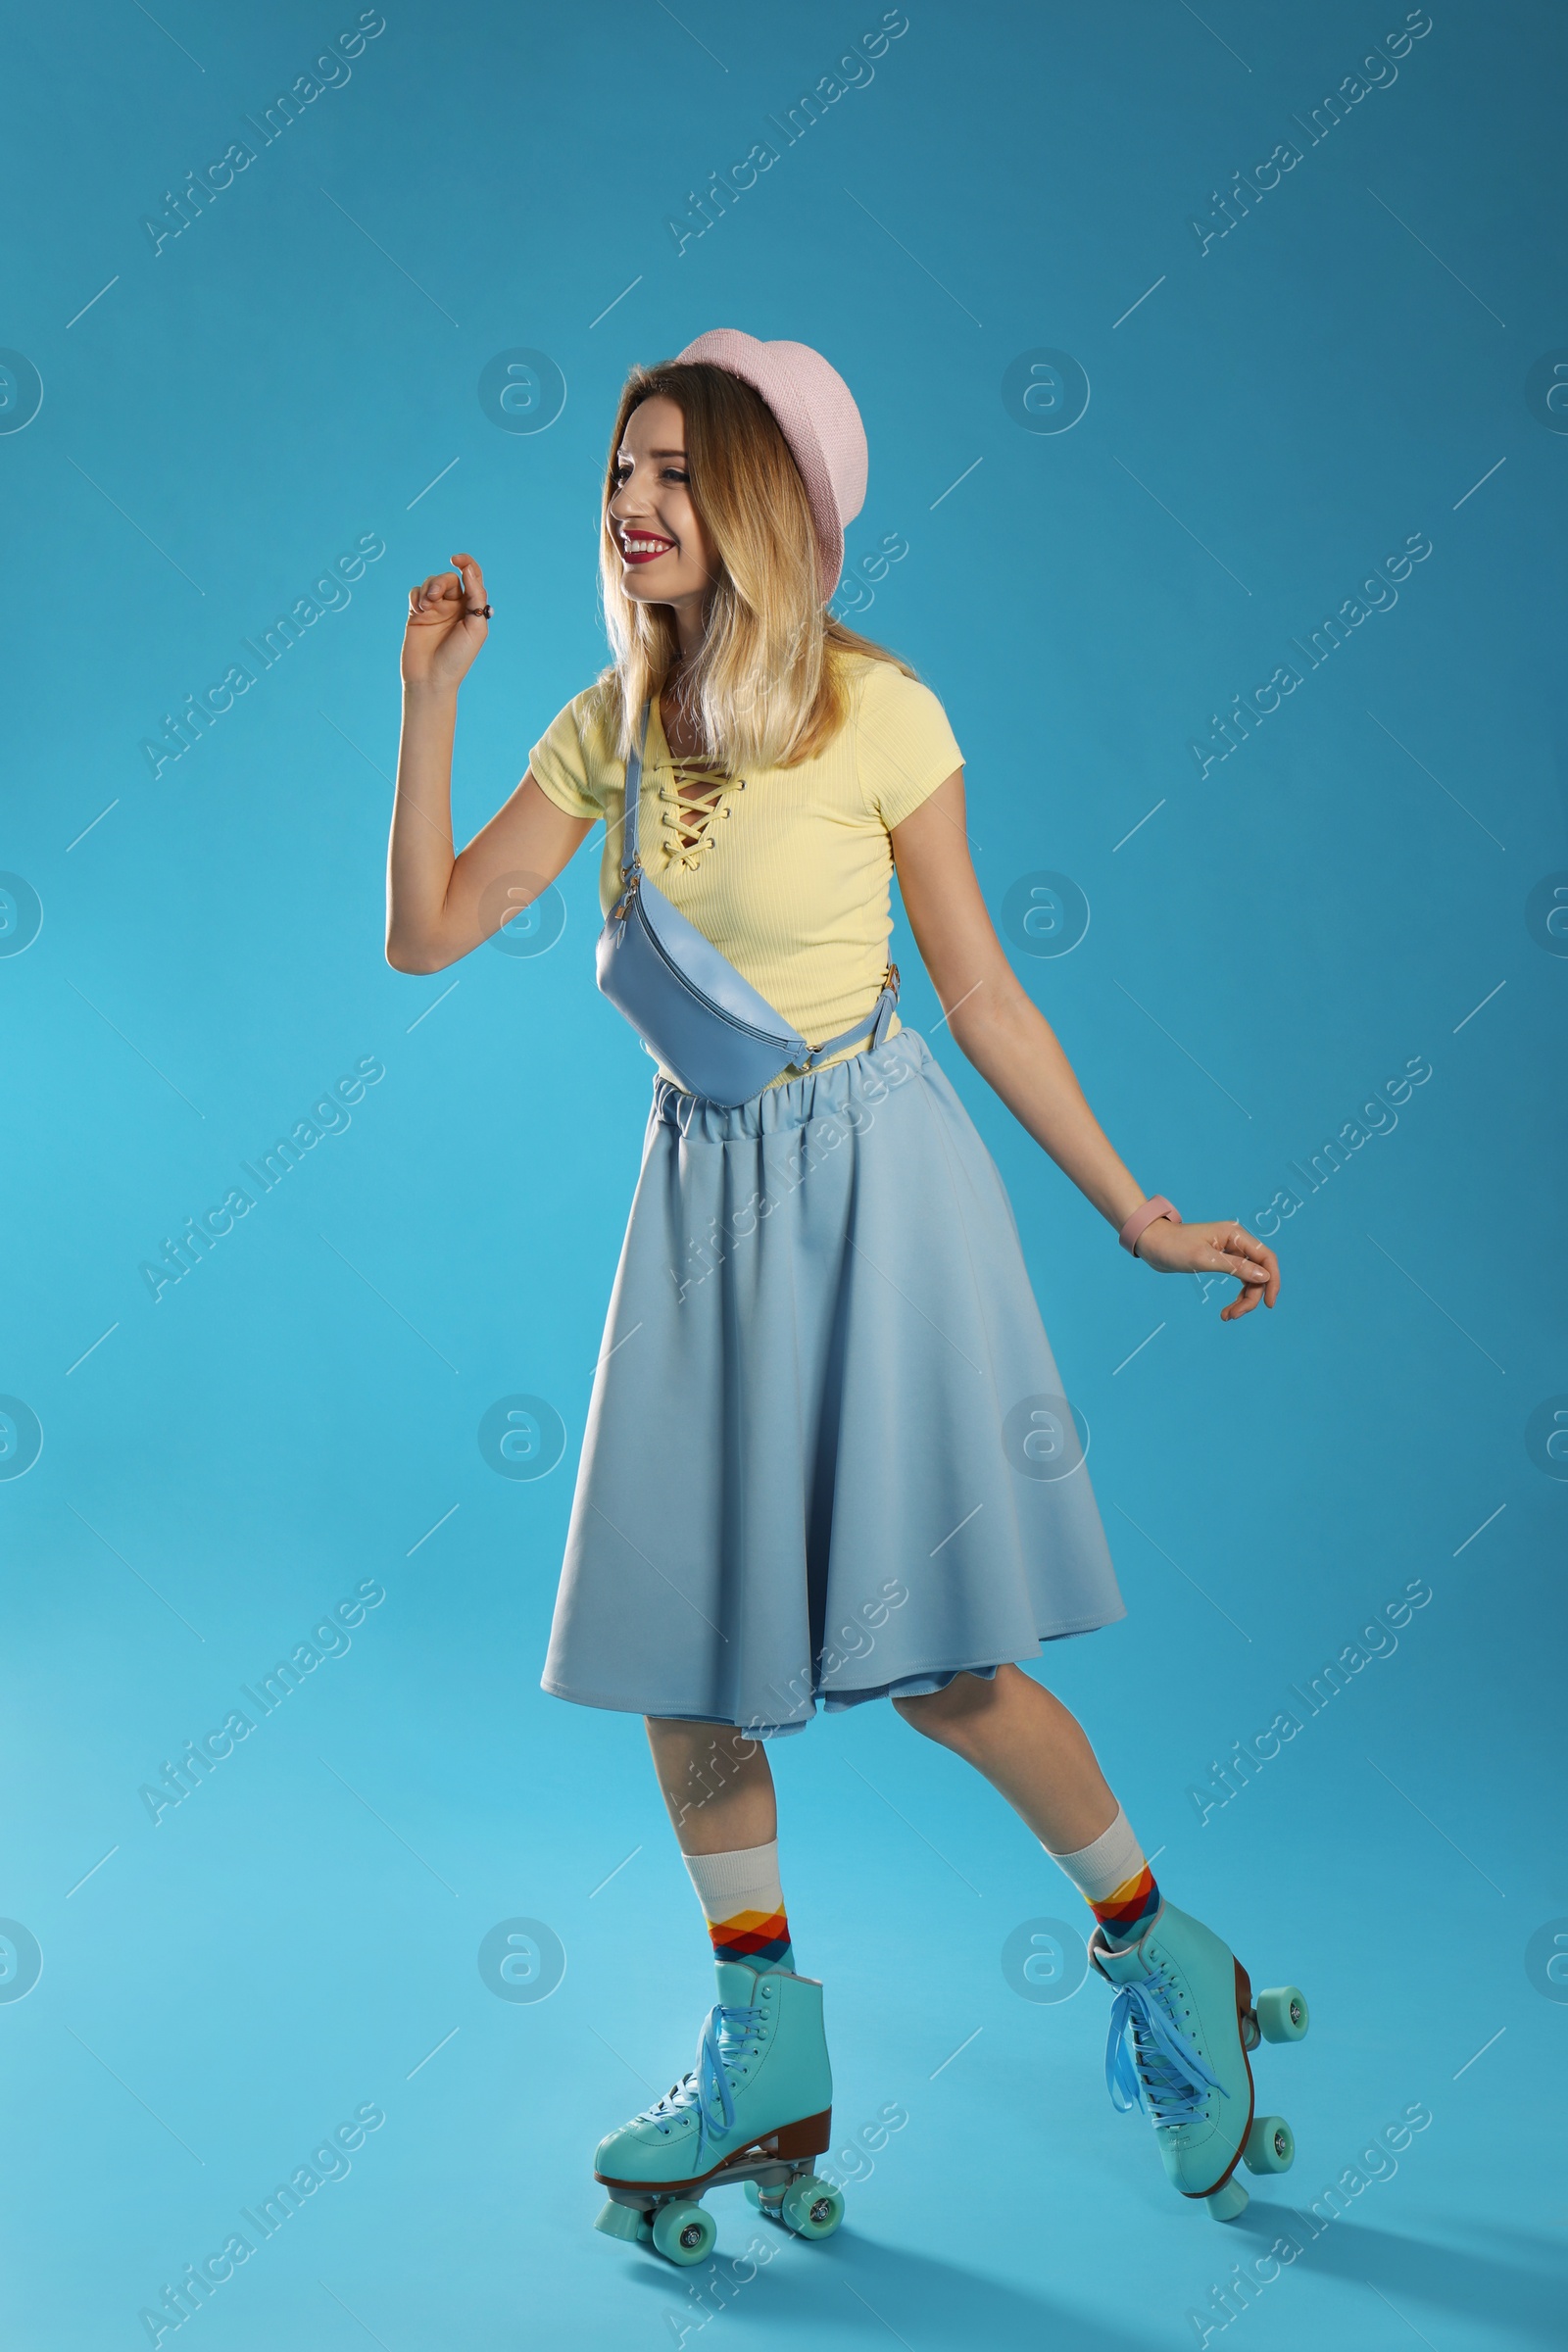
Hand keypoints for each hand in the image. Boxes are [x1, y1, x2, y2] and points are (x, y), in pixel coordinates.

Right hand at [401, 551, 489, 693]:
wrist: (431, 679)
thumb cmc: (457, 658)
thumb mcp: (475, 628)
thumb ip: (476, 598)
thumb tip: (469, 571)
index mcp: (472, 609)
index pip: (472, 578)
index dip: (467, 563)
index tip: (457, 560)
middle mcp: (454, 607)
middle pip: (449, 579)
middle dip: (441, 582)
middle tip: (435, 598)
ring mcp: (435, 610)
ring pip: (431, 582)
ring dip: (428, 589)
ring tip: (426, 606)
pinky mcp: (417, 614)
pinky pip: (416, 592)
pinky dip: (417, 595)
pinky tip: (418, 609)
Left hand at [1132, 1213, 1279, 1320]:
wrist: (1151, 1243)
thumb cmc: (1173, 1246)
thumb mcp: (1204, 1259)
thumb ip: (1235, 1267)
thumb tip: (1264, 1276)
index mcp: (1235, 1234)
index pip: (1266, 1257)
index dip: (1273, 1281)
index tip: (1269, 1304)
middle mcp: (1237, 1241)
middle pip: (1259, 1272)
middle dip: (1251, 1296)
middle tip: (1233, 1316)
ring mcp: (1230, 1251)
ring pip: (1249, 1279)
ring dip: (1243, 1300)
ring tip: (1227, 1316)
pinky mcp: (1221, 1261)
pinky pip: (1238, 1279)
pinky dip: (1236, 1296)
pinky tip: (1227, 1310)